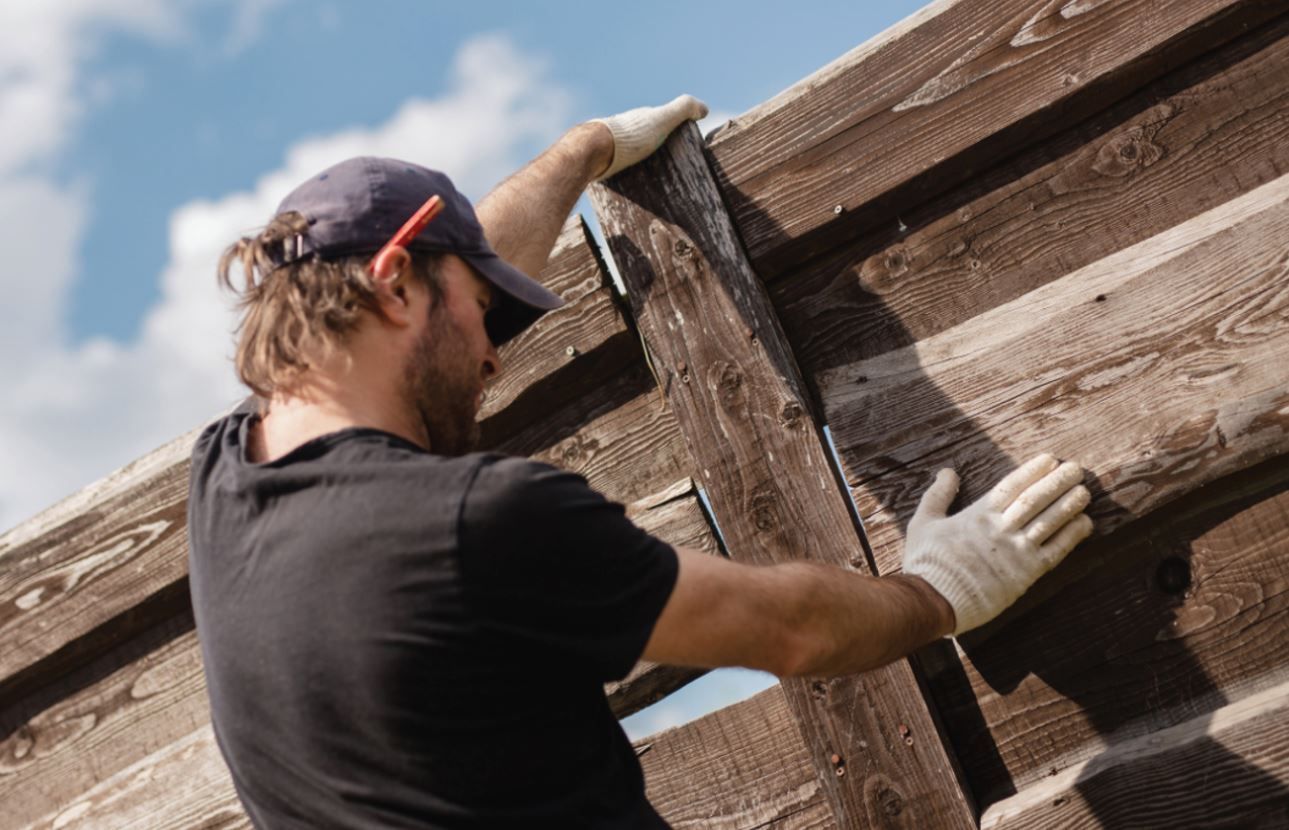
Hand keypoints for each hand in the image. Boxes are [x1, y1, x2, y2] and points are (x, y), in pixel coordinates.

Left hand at [591, 94, 708, 179]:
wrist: (592, 152)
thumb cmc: (630, 137)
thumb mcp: (662, 119)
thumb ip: (683, 109)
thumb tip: (704, 107)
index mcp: (639, 120)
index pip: (659, 124)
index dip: (671, 134)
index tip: (682, 151)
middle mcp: (623, 130)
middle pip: (643, 142)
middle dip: (655, 153)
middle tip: (669, 173)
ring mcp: (609, 146)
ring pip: (628, 156)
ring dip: (639, 166)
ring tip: (652, 185)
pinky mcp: (600, 164)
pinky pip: (616, 171)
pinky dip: (625, 176)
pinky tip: (631, 190)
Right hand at [902, 454, 1093, 634]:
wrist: (935, 599)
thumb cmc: (927, 562)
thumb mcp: (923, 522)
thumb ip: (938, 495)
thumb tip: (948, 472)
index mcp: (978, 514)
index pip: (1011, 486)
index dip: (1032, 471)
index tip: (1049, 460)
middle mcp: (1001, 528)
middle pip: (1035, 499)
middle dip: (1057, 482)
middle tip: (1076, 469)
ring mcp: (1016, 551)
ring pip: (1049, 522)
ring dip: (1069, 505)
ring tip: (1084, 492)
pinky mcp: (1026, 574)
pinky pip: (1055, 551)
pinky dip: (1072, 536)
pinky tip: (1085, 524)